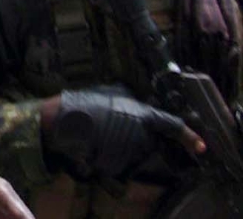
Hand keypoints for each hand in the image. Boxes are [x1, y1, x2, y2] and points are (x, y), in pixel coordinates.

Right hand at [41, 87, 204, 180]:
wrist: (61, 123)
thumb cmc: (81, 104)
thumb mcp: (108, 92)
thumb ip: (129, 99)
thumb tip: (136, 102)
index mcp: (143, 115)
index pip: (172, 126)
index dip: (189, 137)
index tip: (200, 147)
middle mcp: (142, 136)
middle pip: (149, 144)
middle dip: (135, 140)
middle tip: (109, 131)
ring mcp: (132, 154)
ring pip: (133, 158)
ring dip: (119, 152)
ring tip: (97, 140)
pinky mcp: (119, 169)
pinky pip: (119, 170)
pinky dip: (108, 164)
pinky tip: (93, 152)